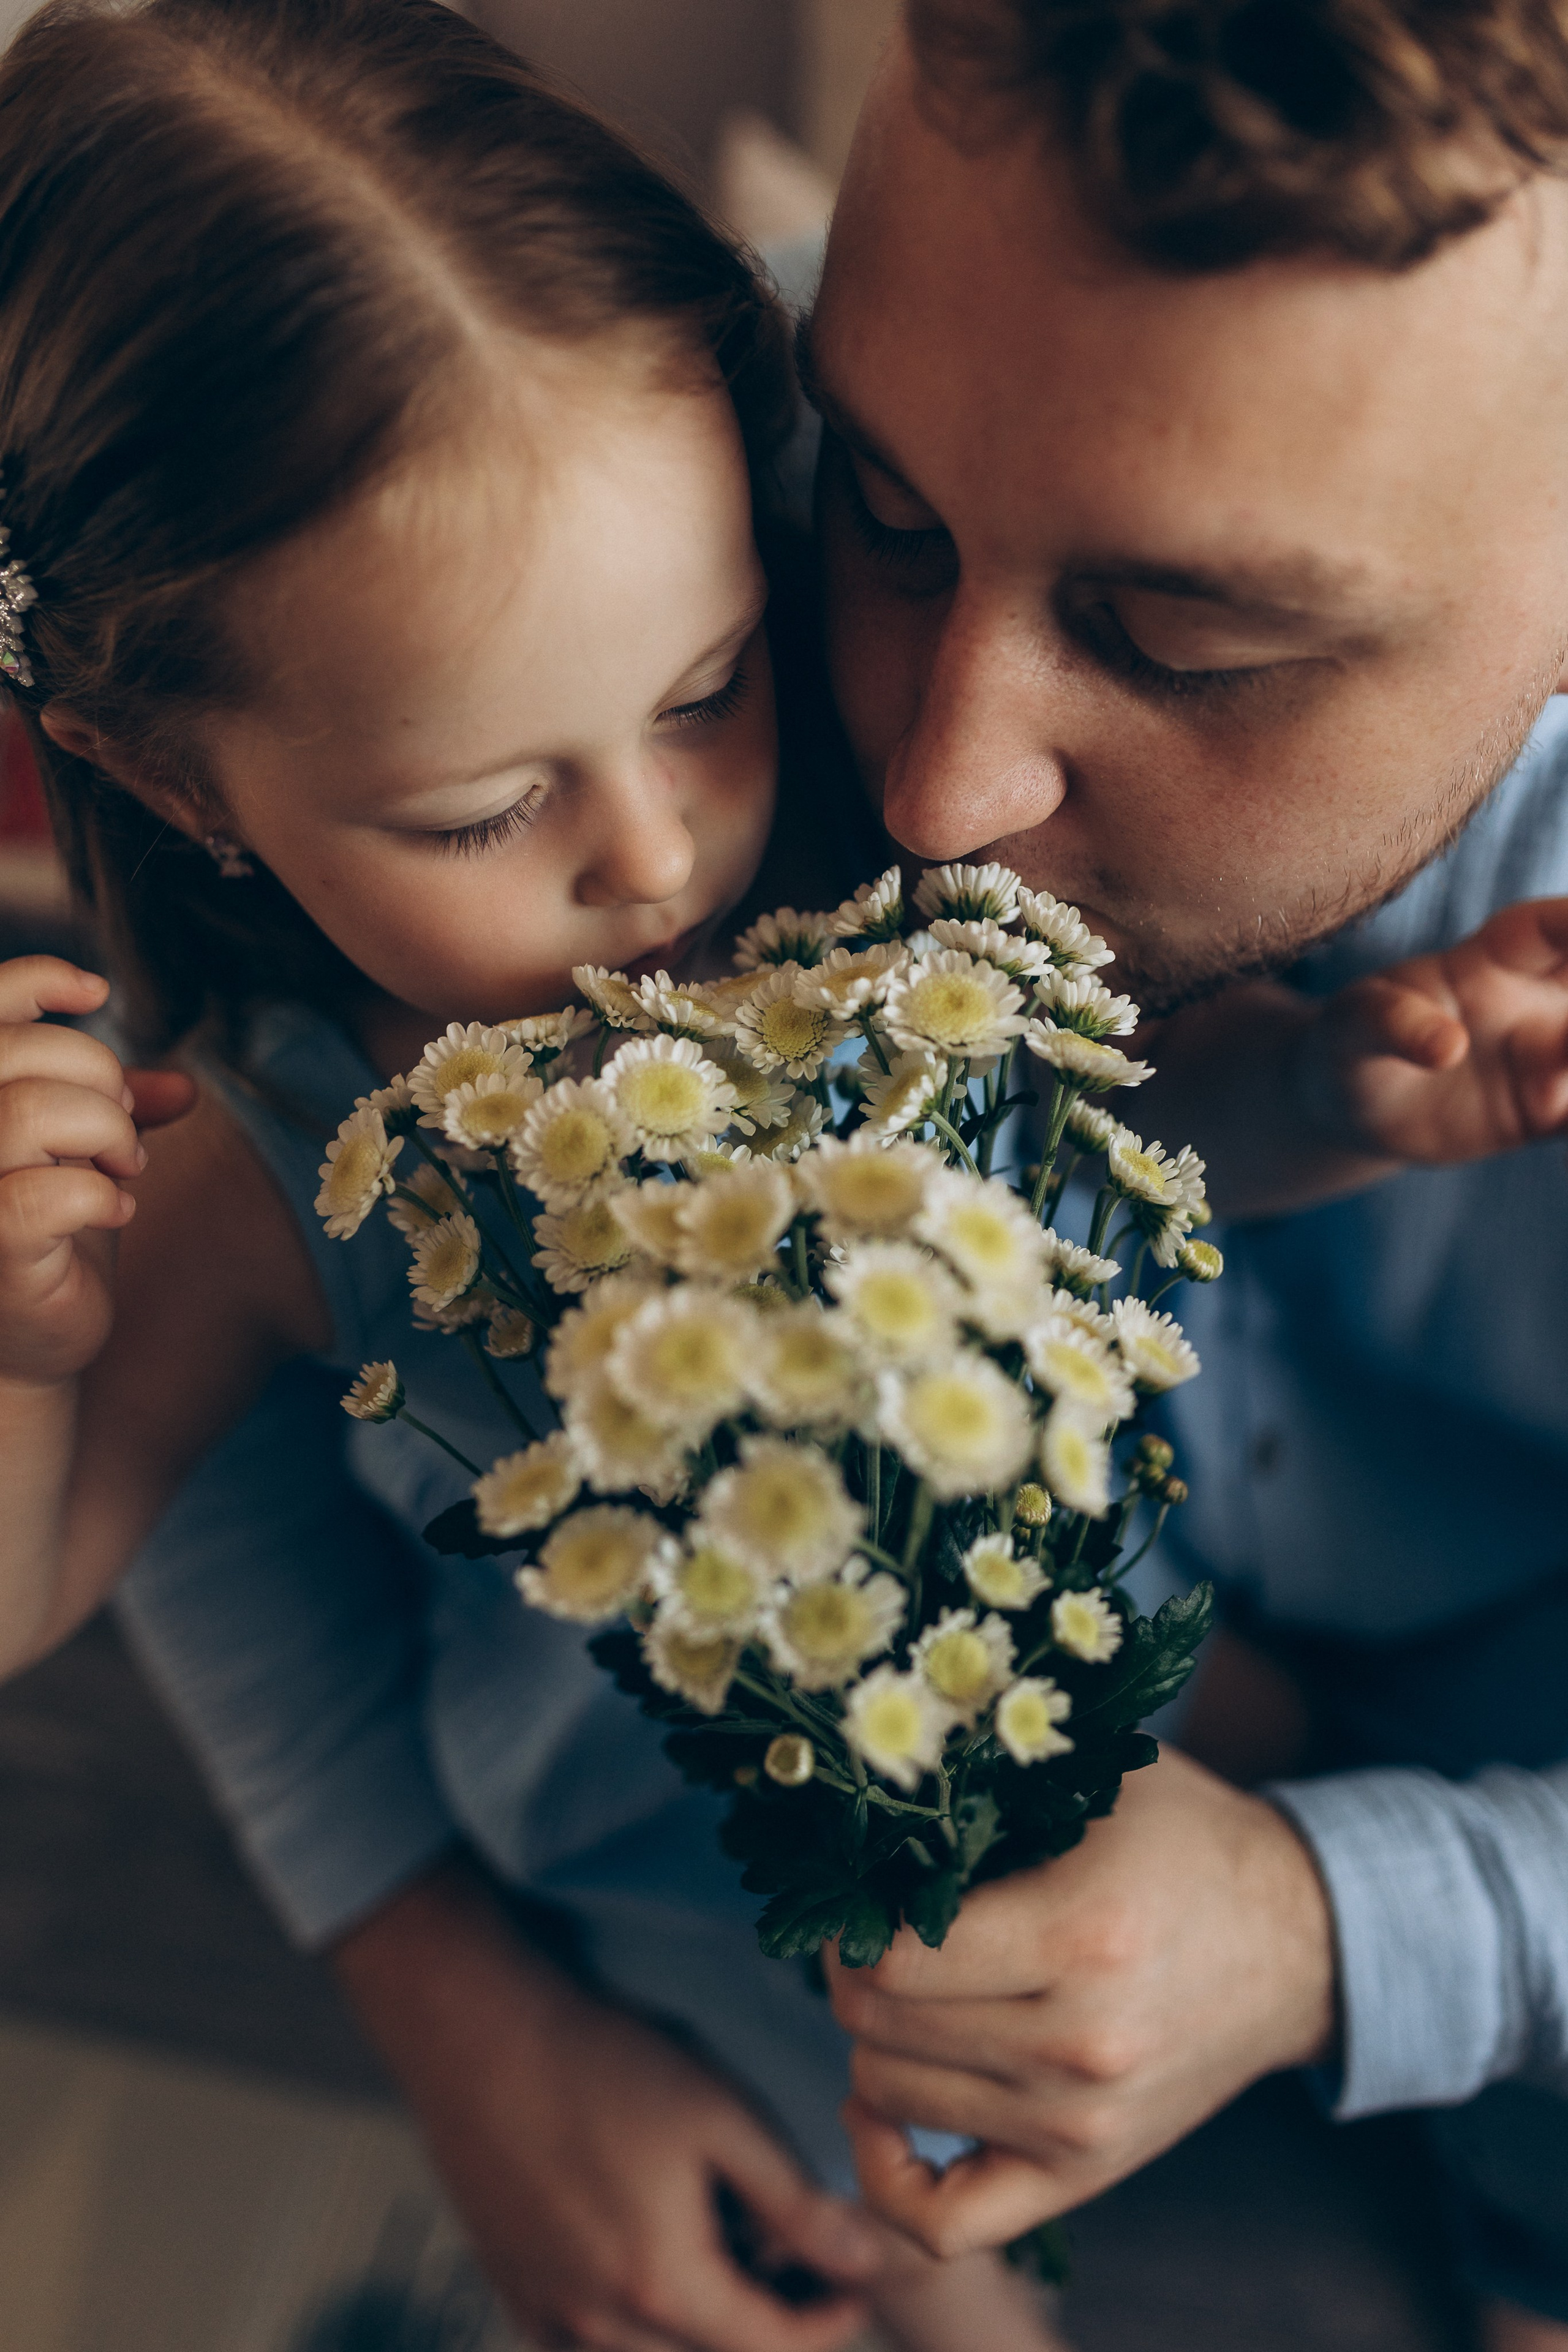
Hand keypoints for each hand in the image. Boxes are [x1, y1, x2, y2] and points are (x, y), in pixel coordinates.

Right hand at [0, 956, 192, 1385]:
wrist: (31, 1348)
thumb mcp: (84, 1156)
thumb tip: (182, 1087)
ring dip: (102, 1132)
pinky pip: (51, 1194)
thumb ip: (115, 1110)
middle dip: (98, 1077)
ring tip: (121, 1168)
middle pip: (19, 1053)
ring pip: (29, 1111)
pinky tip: (114, 1213)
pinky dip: (101, 1197)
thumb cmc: (49, 1243)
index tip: (96, 993)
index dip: (37, 978)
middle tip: (123, 1132)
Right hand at [334, 1863, 880, 2351]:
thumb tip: (864, 2263)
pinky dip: (632, 2323)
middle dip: (767, 2315)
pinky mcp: (512, 2288)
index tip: (855, 2285)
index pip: (771, 2343)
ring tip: (722, 2241)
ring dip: (700, 2320)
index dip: (828, 2320)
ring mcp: (548, 2312)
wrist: (479, 2033)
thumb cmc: (602, 2063)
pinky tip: (647, 2258)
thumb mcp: (721, 2117)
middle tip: (794, 2248)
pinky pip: (585, 2343)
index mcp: (662, 2284)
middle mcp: (599, 2323)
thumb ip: (795, 2203)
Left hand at [827, 1749, 1335, 2257]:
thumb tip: (869, 1813)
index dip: (851, 1920)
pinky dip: (886, 2171)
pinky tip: (878, 2106)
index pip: (893, 1959)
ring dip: (872, 2039)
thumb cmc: (1186, 1843)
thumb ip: (991, 1790)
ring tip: (900, 1991)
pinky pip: (943, 2220)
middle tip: (871, 1932)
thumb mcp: (1097, 1781)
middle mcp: (1078, 2044)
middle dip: (850, 1971)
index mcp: (1079, 1935)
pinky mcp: (1087, 2171)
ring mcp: (1081, 2122)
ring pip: (891, 2096)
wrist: (1299, 1943)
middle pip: (880, 2025)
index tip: (861, 1889)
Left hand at [1297, 895, 1567, 1165]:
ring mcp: (1546, 1059)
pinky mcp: (1545, 1115)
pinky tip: (1567, 1118)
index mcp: (1491, 960)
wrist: (1353, 1106)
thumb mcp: (1354, 1023)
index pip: (1548, 928)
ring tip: (1562, 1093)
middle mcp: (1532, 1003)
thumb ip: (1393, 1024)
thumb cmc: (1352, 1039)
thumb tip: (1446, 1047)